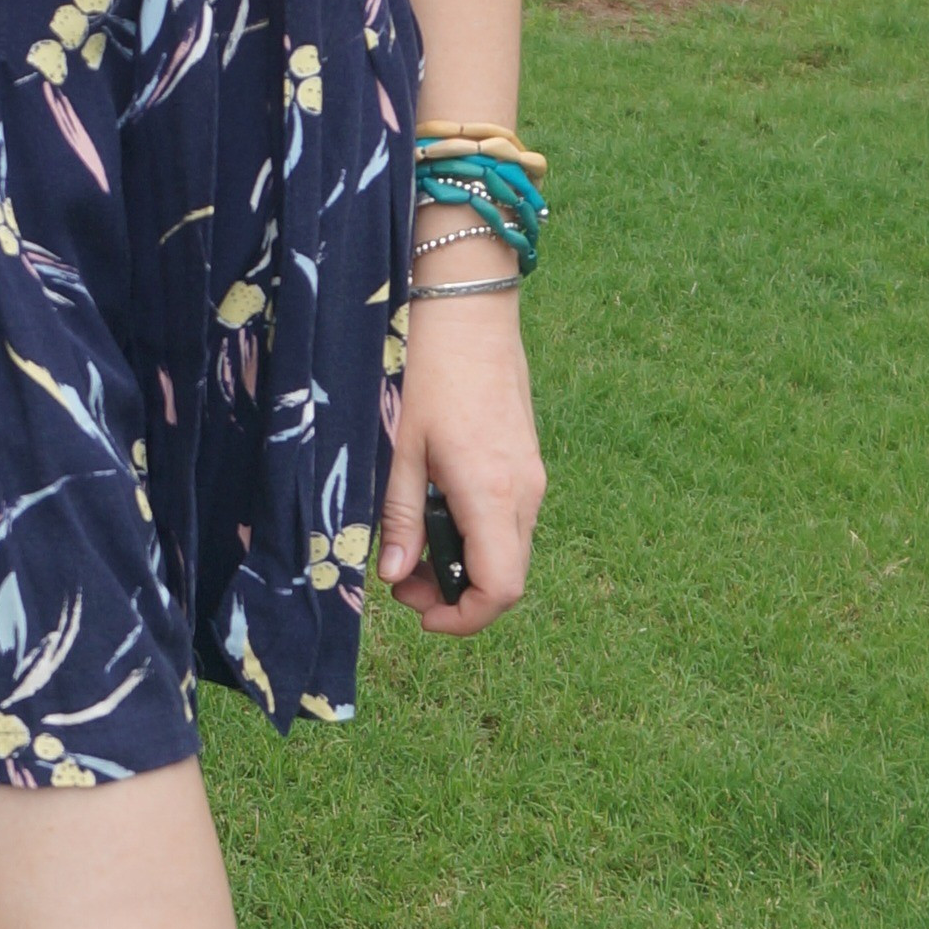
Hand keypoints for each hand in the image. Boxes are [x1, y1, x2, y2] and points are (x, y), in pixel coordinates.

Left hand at [379, 294, 542, 635]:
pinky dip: (475, 534)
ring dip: (463, 564)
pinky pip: (509, 519)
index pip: (500, 589)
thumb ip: (400, 517)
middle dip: (454, 594)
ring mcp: (531, 475)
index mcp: (492, 494)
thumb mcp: (399, 449)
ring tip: (409, 544)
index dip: (463, 618)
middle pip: (506, 576)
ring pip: (508, 549)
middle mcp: (524, 492)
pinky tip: (435, 510)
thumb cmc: (426, 372)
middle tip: (398, 580)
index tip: (419, 613)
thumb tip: (396, 576)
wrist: (467, 309)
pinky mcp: (526, 460)